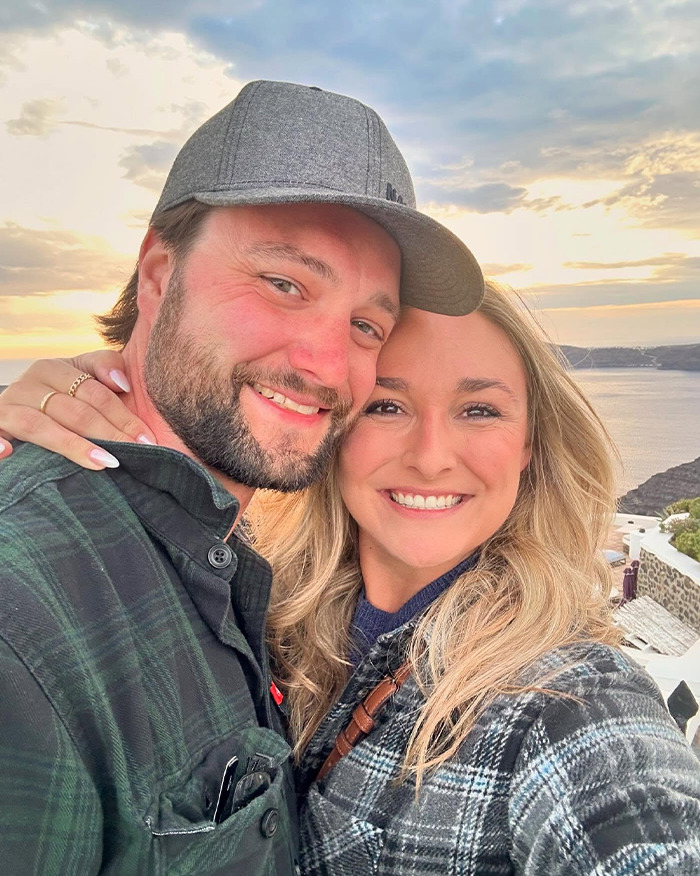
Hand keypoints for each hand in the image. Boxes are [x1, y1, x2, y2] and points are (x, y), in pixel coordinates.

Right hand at [0, 351, 155, 468]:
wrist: (18, 410)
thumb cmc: (62, 399)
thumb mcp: (82, 378)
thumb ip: (104, 367)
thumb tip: (122, 383)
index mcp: (52, 369)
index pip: (95, 392)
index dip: (124, 416)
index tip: (147, 439)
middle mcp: (28, 384)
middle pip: (75, 411)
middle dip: (110, 434)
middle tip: (138, 454)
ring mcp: (7, 407)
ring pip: (41, 426)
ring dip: (74, 445)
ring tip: (106, 462)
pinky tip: (8, 453)